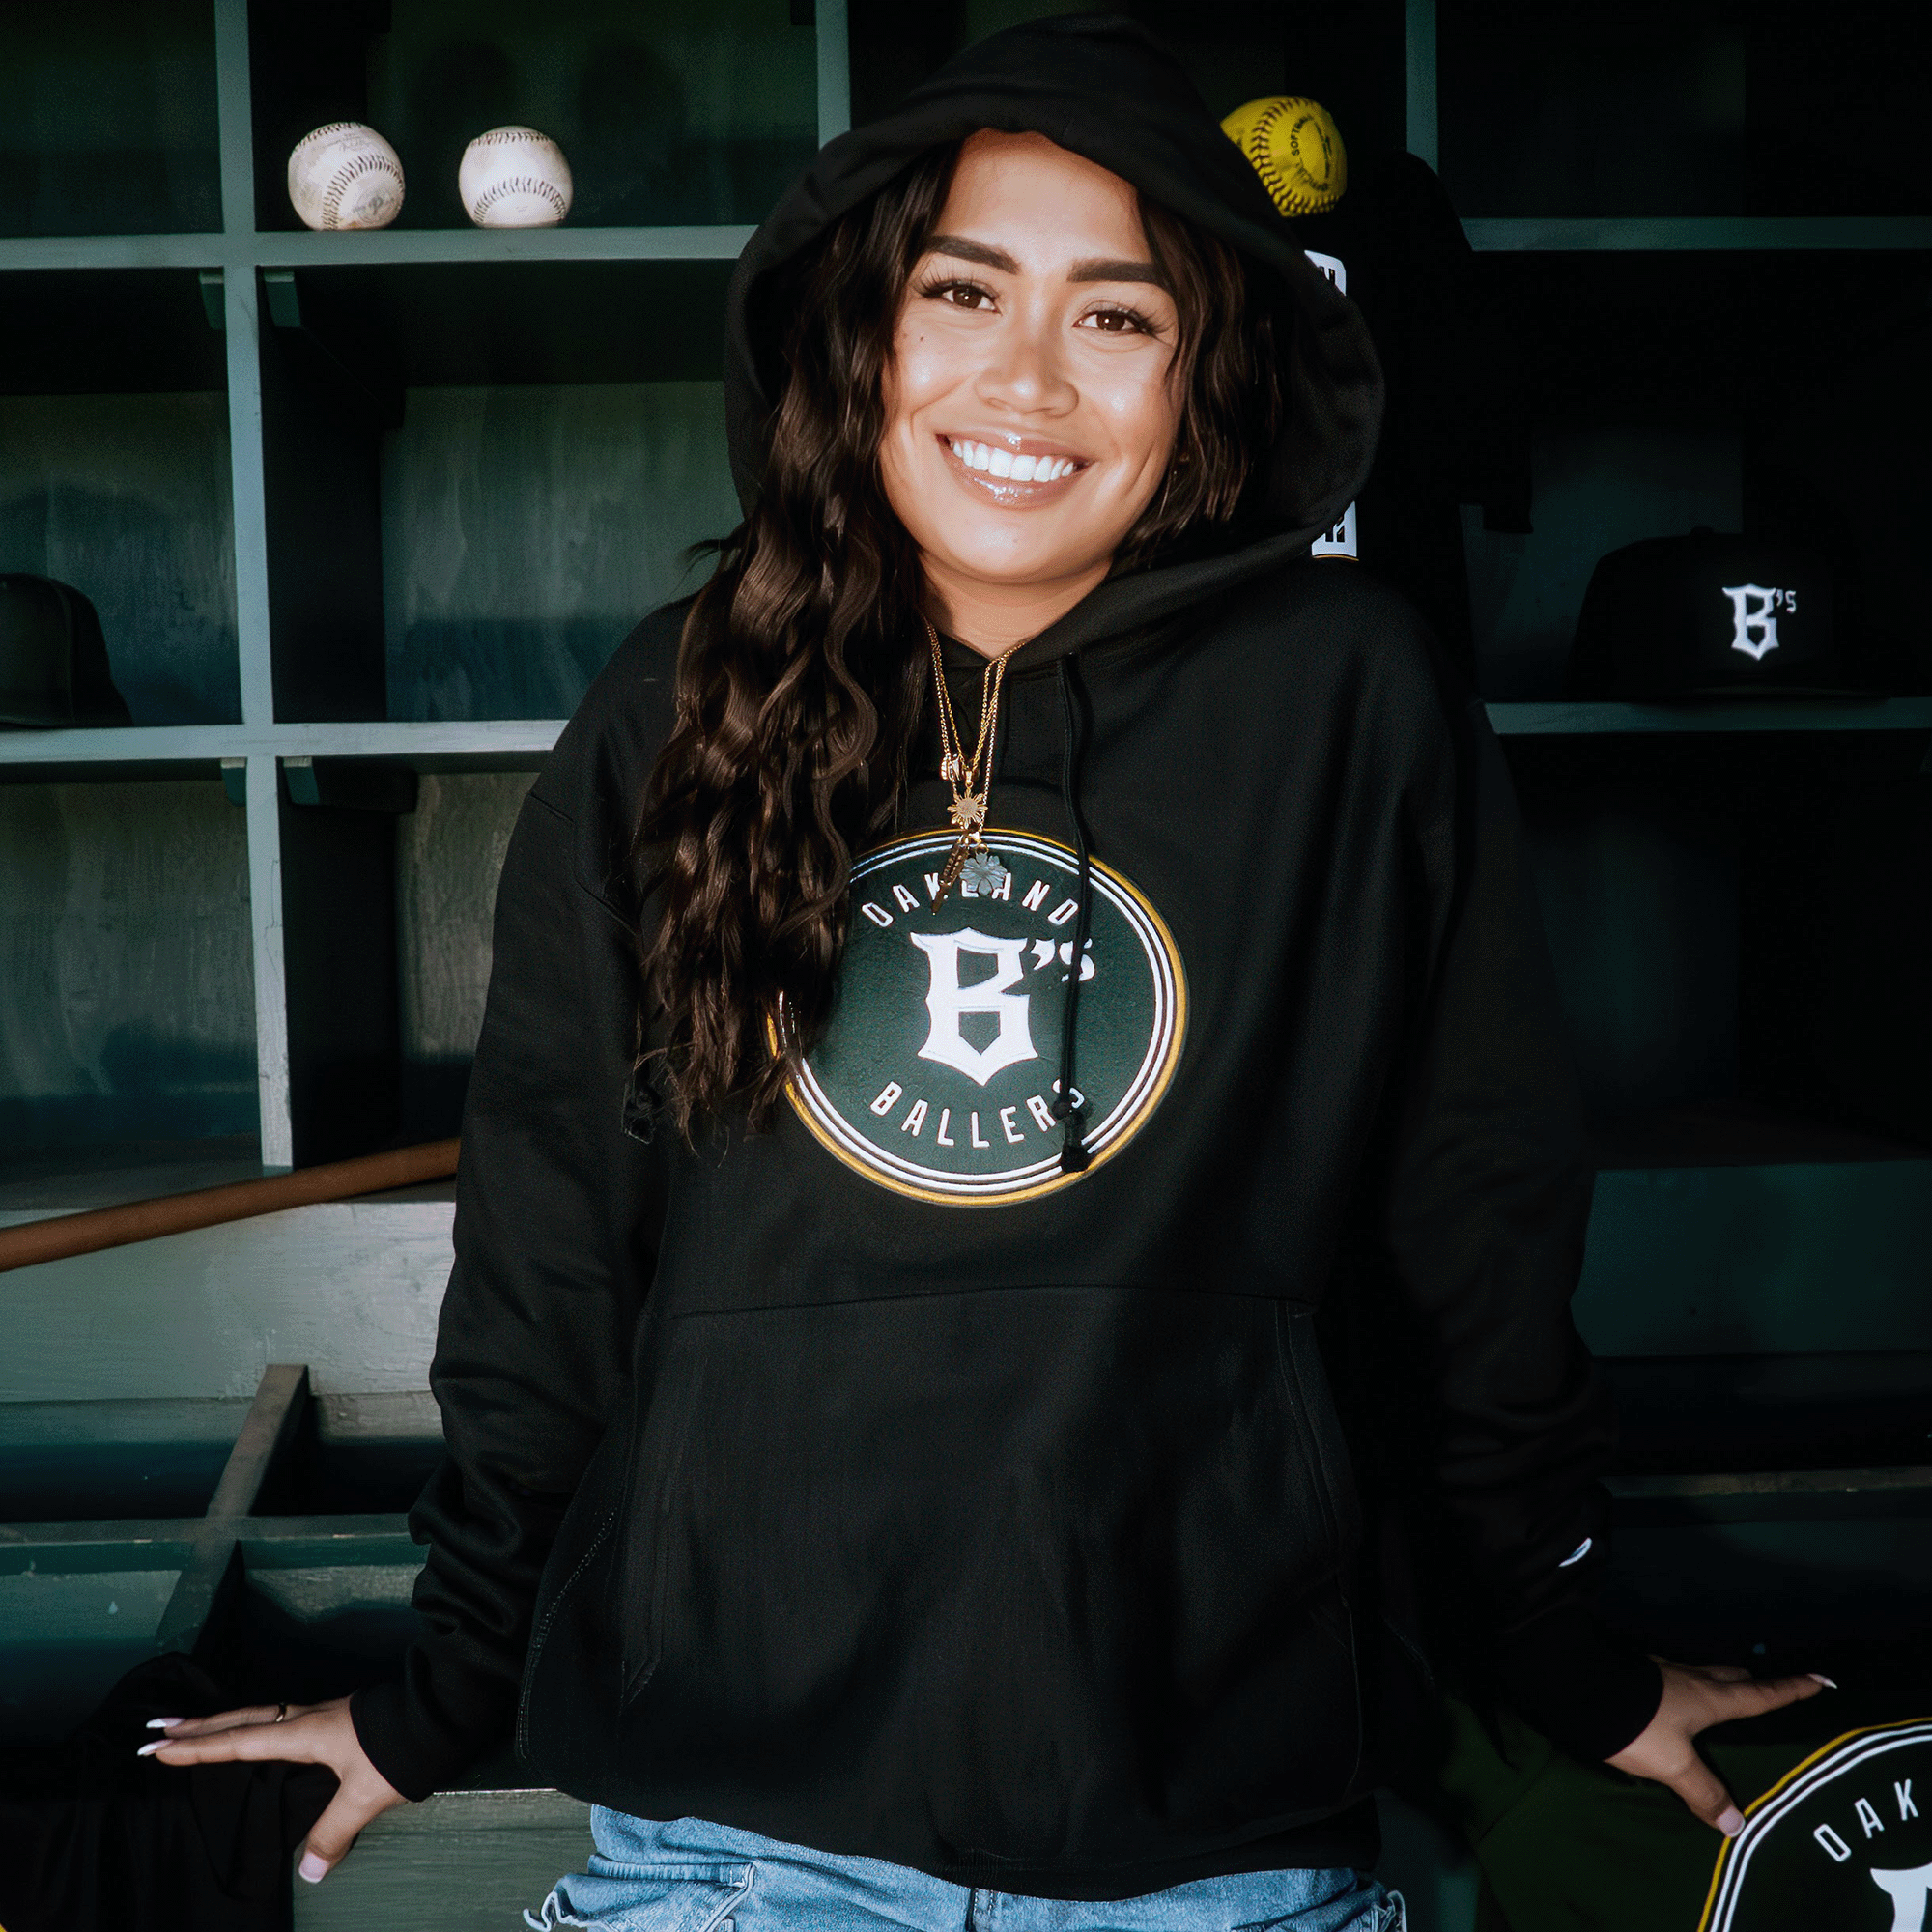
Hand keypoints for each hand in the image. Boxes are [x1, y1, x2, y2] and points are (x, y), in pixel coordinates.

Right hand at [139, 1696, 408, 1880]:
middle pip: (241, 1719)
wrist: (442, 1708)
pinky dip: (255, 1723)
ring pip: (261, 1714)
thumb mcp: (367, 1794)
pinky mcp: (339, 1717)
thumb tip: (311, 1872)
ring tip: (194, 1725)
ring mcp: (324, 1714)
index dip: (197, 1748)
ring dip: (224, 1720)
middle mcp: (308, 1718)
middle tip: (156, 1724)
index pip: (239, 1742)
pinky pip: (282, 1718)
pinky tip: (258, 1732)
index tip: (157, 1747)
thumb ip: (335, 1832)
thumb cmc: (402, 1747)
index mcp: (305, 1734)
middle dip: (197, 1726)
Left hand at [1606, 1658, 1829, 1833]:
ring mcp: (1662, 1674)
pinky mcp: (1638, 1677)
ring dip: (1719, 1684)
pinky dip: (1689, 1691)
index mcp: (1709, 1698)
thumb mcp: (1673, 1764)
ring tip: (1727, 1697)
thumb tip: (1739, 1824)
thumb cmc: (1635, 1724)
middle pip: (1731, 1678)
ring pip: (1702, 1675)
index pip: (1760, 1695)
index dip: (1790, 1689)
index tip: (1819, 1678)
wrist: (1577, 1687)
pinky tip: (1678, 1703)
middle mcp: (1691, 1680)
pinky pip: (1676, 1682)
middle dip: (1754, 1682)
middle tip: (1770, 1687)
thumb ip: (1704, 1792)